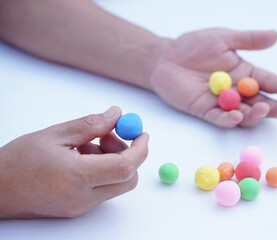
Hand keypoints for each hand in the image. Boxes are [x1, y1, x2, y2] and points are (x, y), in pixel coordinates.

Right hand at [0, 106, 148, 217]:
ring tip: (86, 144)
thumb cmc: (17, 161)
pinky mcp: (77, 209)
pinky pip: (102, 189)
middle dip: (127, 154)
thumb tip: (117, 115)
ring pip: (116, 184)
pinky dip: (102, 171)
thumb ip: (91, 125)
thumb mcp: (55, 134)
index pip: (125, 167)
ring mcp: (80, 207)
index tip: (142, 134)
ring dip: (113, 161)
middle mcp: (82, 197)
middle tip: (108, 135)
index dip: (140, 149)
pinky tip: (81, 157)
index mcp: (76, 177)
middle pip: (127, 179)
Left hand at [149, 29, 276, 126]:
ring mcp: (221, 102)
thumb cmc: (193, 46)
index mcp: (243, 73)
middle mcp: (236, 90)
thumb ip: (247, 40)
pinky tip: (237, 117)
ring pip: (242, 113)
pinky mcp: (204, 110)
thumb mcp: (222, 38)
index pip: (267, 81)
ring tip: (262, 109)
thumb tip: (276, 35)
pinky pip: (218, 118)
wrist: (165, 57)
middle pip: (259, 101)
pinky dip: (228, 120)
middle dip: (273, 106)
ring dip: (253, 114)